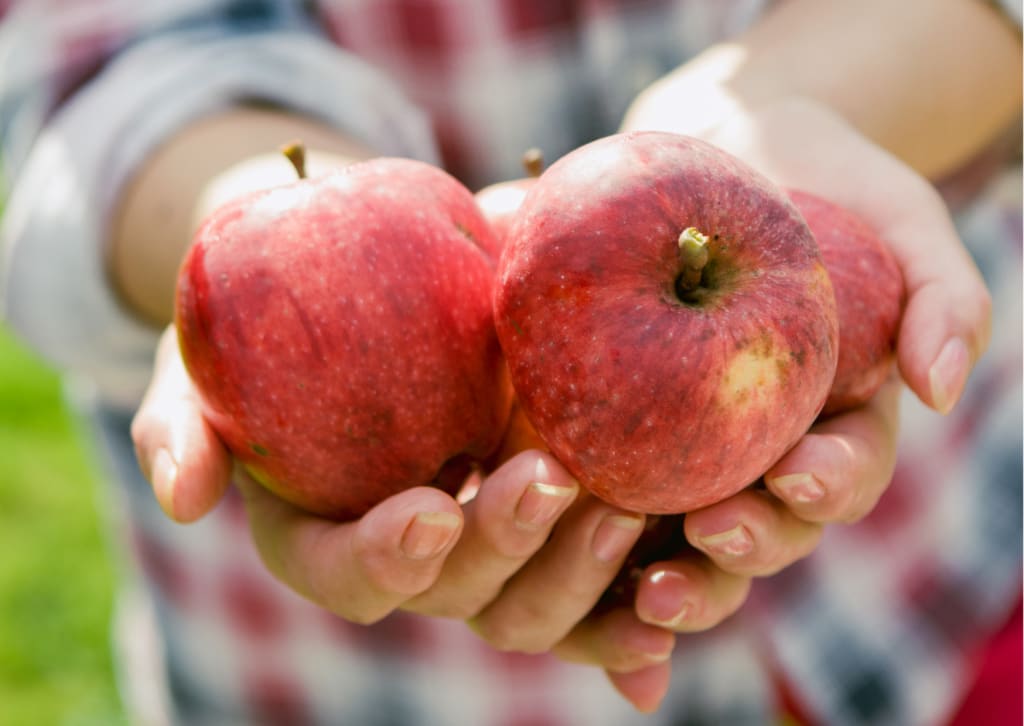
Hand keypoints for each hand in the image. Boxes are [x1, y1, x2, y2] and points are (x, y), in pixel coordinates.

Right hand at [131, 327, 677, 710]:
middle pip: (455, 594)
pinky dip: (633, 607)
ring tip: (624, 511)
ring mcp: (487, 537)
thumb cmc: (273, 306)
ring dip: (579, 579)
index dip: (381, 561)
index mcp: (326, 530)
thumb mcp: (207, 347)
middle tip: (550, 484)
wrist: (362, 260)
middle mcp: (412, 548)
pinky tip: (674, 592)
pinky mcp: (547, 512)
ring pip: (532, 603)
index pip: (343, 574)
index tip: (427, 508)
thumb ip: (185, 418)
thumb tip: (185, 500)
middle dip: (502, 553)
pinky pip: (596, 582)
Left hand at [605, 95, 990, 709]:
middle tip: (713, 532)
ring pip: (679, 539)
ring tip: (641, 581)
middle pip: (761, 529)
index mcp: (830, 425)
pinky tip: (554, 526)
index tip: (796, 469)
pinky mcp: (611, 430)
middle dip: (745, 547)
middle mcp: (756, 455)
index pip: (840, 475)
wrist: (723, 148)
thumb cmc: (823, 185)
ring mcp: (683, 451)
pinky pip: (597, 489)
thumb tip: (941, 386)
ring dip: (670, 572)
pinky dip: (581, 527)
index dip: (826, 486)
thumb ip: (942, 293)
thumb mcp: (899, 218)